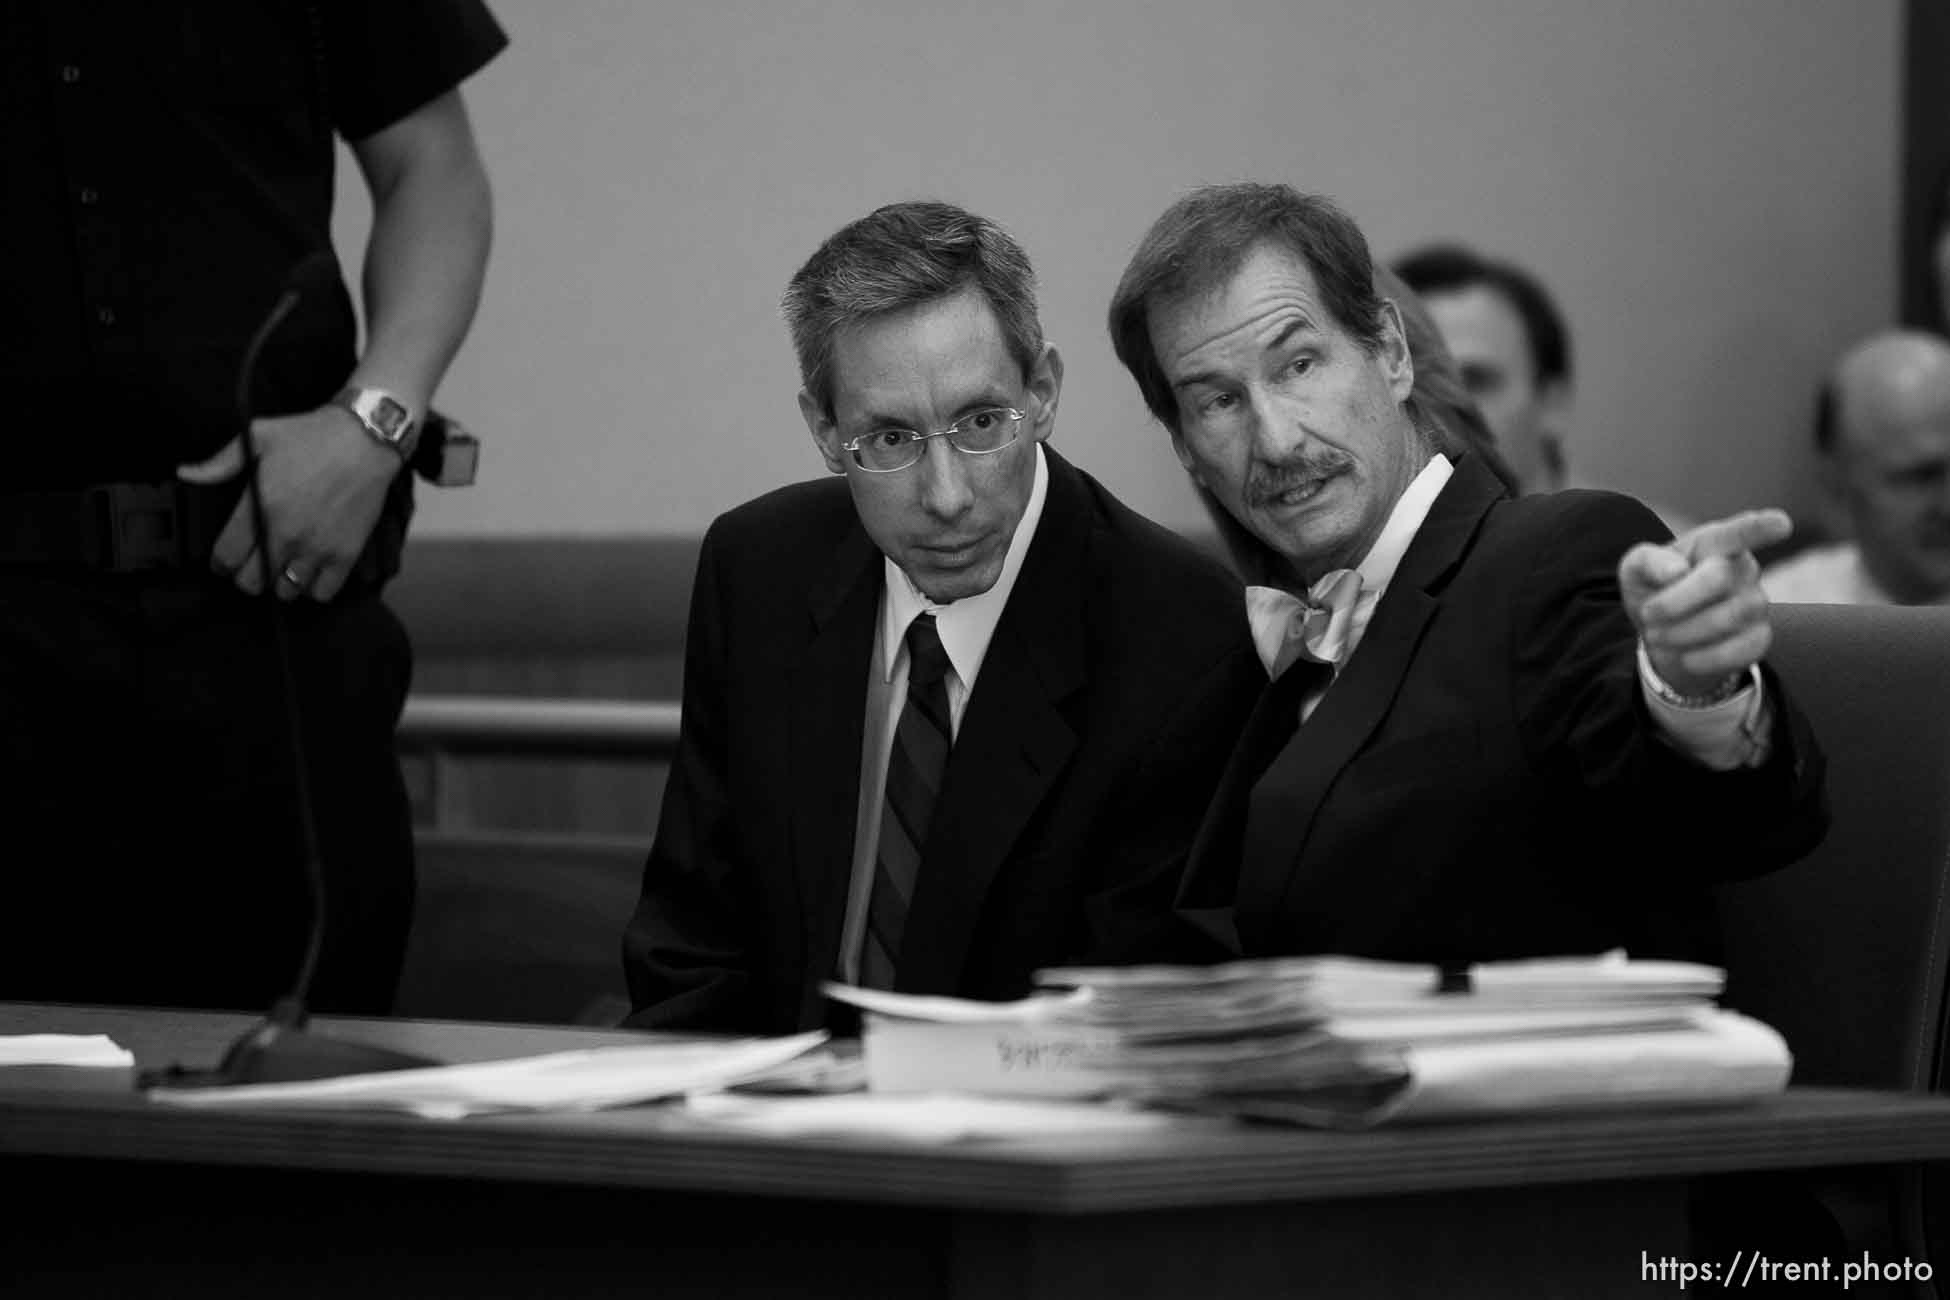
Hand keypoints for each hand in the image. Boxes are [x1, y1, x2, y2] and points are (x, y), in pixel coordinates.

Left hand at [177, 404, 401, 601]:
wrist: (366, 438)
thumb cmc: (312, 435)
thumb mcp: (258, 436)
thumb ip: (220, 461)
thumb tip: (186, 474)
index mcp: (259, 506)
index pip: (227, 557)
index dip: (221, 563)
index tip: (226, 561)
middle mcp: (285, 533)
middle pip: (252, 582)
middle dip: (248, 575)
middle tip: (256, 564)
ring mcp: (317, 547)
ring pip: (286, 590)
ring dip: (281, 582)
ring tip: (285, 566)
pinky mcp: (345, 553)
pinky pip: (322, 592)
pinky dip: (314, 587)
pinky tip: (313, 571)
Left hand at [1617, 508, 1791, 698]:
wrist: (1661, 635)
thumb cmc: (1653, 590)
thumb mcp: (1636, 570)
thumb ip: (1649, 561)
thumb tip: (1676, 571)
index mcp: (1714, 543)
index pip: (1741, 532)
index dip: (1760, 527)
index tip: (1782, 523)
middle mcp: (1743, 568)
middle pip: (1717, 578)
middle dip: (1673, 602)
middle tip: (1647, 615)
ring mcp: (1756, 602)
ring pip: (1729, 617)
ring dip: (1683, 632)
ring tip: (1659, 635)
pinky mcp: (1759, 637)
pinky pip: (1741, 650)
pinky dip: (1704, 658)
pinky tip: (1686, 657)